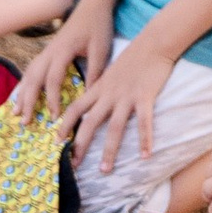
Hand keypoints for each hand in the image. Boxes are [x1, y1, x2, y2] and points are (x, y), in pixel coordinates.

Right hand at [12, 0, 114, 118]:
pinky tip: (22, 94)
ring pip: (29, 73)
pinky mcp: (48, 50)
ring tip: (16, 112)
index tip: (55, 117)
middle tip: (24, 121)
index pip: (52, 79)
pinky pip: (32, 68)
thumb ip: (95, 72)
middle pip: (33, 78)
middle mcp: (50, 51)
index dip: (52, 99)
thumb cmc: (98, 26)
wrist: (93, 4)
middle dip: (27, 100)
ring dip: (22, 93)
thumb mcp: (101, 49)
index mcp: (62, 51)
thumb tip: (89, 97)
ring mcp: (47, 50)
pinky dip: (25, 83)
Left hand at [65, 34, 177, 171]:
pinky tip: (146, 156)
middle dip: (80, 146)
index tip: (58, 142)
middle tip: (74, 166)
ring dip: (109, 150)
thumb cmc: (134, 56)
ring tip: (105, 170)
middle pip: (90, 123)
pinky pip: (144, 122)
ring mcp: (127, 97)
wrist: (154, 41)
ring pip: (114, 127)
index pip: (75, 108)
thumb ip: (102, 87)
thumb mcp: (111, 71)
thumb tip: (95, 101)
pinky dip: (145, 140)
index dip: (65, 126)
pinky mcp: (145, 97)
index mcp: (99, 88)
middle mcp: (109, 94)